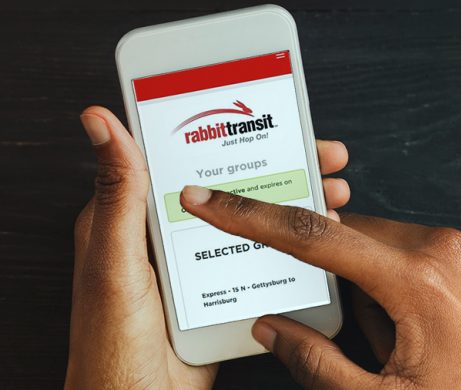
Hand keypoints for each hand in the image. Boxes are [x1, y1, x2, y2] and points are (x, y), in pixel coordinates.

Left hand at [64, 106, 349, 388]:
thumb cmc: (112, 341)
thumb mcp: (116, 262)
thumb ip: (119, 195)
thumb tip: (101, 122)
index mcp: (137, 215)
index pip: (185, 157)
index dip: (227, 134)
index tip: (266, 119)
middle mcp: (171, 232)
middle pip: (230, 184)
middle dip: (280, 165)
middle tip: (320, 156)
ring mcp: (200, 260)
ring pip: (251, 218)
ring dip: (292, 202)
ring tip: (330, 194)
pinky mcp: (221, 287)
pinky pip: (258, 255)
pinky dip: (289, 243)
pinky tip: (315, 241)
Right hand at [178, 188, 460, 388]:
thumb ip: (316, 362)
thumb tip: (272, 328)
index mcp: (415, 281)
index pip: (310, 238)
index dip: (251, 217)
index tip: (213, 202)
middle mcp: (448, 248)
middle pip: (354, 240)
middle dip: (341, 279)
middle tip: (367, 333)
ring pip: (393, 245)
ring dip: (381, 283)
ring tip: (409, 339)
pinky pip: (430, 250)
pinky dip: (413, 278)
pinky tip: (433, 324)